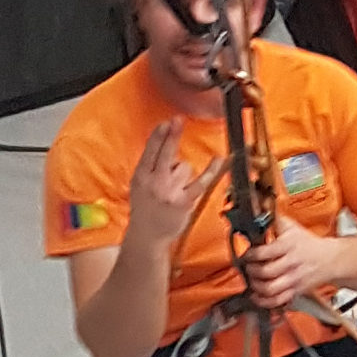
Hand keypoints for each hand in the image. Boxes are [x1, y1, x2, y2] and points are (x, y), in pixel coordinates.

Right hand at [124, 127, 215, 246]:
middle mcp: (154, 183)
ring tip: (174, 187)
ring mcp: (170, 193)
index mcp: (141, 176)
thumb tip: (164, 140)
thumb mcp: (138, 184)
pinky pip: (201, 181)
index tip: (166, 123)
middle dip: (171, 136)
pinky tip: (218, 159)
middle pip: (165, 154)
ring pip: (185, 166)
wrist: (147, 235)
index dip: (158, 136)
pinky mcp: (184, 202)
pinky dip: (212, 170)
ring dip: (183, 172)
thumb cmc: (145, 207)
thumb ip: (148, 165)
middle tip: (178, 120)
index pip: (149, 151)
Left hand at [240, 217, 343, 309]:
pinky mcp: (296, 290)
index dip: (250, 255)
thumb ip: (275, 219)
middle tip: (247, 268)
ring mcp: (294, 279)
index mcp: (289, 245)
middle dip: (251, 271)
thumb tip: (260, 208)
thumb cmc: (309, 243)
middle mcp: (292, 263)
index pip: (264, 252)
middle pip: (265, 272)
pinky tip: (258, 296)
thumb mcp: (292, 227)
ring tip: (252, 281)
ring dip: (256, 287)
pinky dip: (265, 301)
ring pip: (270, 289)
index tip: (246, 254)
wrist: (331, 259)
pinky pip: (278, 301)